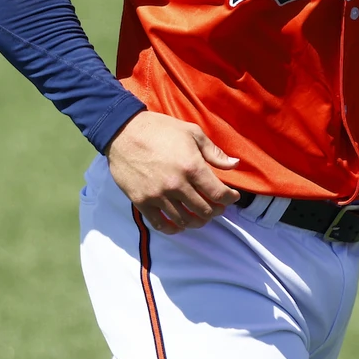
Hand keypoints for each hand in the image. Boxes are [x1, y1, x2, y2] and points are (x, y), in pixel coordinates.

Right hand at [105, 112, 239, 233]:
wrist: (123, 131)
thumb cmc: (160, 129)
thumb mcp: (192, 132)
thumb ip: (214, 152)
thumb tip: (234, 164)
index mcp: (192, 167)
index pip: (218, 193)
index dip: (229, 198)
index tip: (232, 197)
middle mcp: (176, 185)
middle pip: (204, 210)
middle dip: (216, 211)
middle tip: (217, 208)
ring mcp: (158, 195)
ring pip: (184, 220)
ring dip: (197, 221)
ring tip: (200, 216)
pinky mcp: (142, 201)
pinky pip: (160, 223)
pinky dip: (173, 228)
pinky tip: (179, 225)